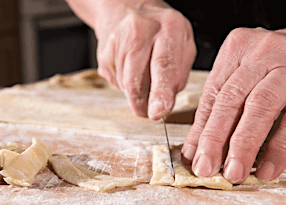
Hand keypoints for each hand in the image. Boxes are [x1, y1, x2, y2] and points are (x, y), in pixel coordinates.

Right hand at [94, 1, 195, 119]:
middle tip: (147, 113)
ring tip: (143, 76)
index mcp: (170, 25)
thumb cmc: (161, 30)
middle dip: (141, 101)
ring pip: (125, 83)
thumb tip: (165, 104)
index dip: (162, 92)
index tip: (159, 111)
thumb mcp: (181, 43)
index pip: (165, 64)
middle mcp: (141, 28)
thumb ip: (178, 73)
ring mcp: (118, 39)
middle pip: (137, 76)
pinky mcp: (103, 51)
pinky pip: (114, 80)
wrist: (126, 6)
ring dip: (135, 92)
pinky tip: (130, 69)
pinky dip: (124, 84)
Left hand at [181, 25, 285, 182]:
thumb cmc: (282, 67)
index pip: (213, 92)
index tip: (191, 157)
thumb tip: (197, 150)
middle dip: (214, 138)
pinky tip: (267, 169)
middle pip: (232, 98)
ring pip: (261, 107)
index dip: (200, 128)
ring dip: (243, 145)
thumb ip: (223, 106)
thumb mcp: (248, 75)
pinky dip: (279, 149)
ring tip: (233, 172)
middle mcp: (263, 52)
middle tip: (205, 168)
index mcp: (238, 47)